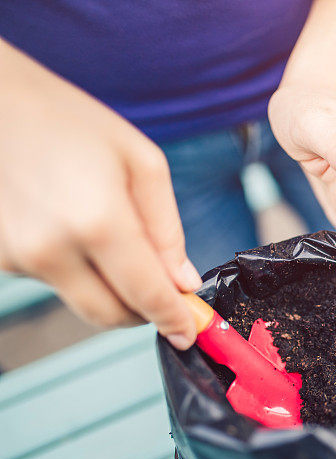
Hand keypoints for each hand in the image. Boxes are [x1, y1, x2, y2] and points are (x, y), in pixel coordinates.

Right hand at [0, 41, 199, 348]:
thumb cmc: (71, 122)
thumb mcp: (142, 163)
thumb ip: (167, 229)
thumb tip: (183, 281)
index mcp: (98, 222)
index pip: (146, 295)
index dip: (173, 319)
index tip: (190, 332)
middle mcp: (52, 249)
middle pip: (111, 315)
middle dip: (144, 314)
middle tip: (166, 297)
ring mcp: (19, 257)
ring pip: (82, 301)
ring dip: (111, 290)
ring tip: (115, 237)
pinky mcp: (1, 258)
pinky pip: (55, 281)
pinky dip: (78, 269)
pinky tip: (75, 226)